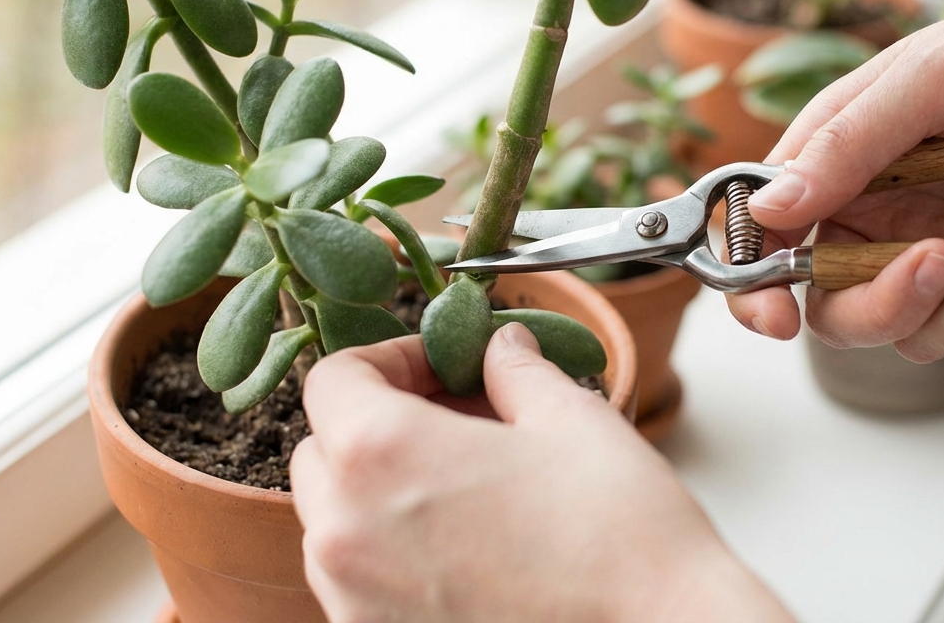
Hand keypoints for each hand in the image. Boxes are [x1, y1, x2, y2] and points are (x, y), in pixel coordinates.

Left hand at [291, 325, 792, 622]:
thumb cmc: (621, 535)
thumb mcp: (571, 418)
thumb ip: (516, 369)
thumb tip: (499, 346)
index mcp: (381, 454)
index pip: (333, 379)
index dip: (389, 358)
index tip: (439, 366)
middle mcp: (345, 532)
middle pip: (322, 451)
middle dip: (381, 424)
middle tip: (459, 419)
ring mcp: (354, 601)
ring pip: (335, 523)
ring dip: (381, 492)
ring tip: (469, 488)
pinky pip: (357, 585)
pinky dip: (392, 555)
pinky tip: (469, 548)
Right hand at [730, 0, 943, 359]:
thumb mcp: (927, 81)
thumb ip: (845, 148)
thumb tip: (769, 209)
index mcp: (832, 162)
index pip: (763, 238)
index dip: (754, 285)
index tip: (777, 316)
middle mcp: (871, 217)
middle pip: (838, 309)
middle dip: (888, 302)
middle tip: (942, 260)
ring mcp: (931, 250)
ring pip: (917, 332)